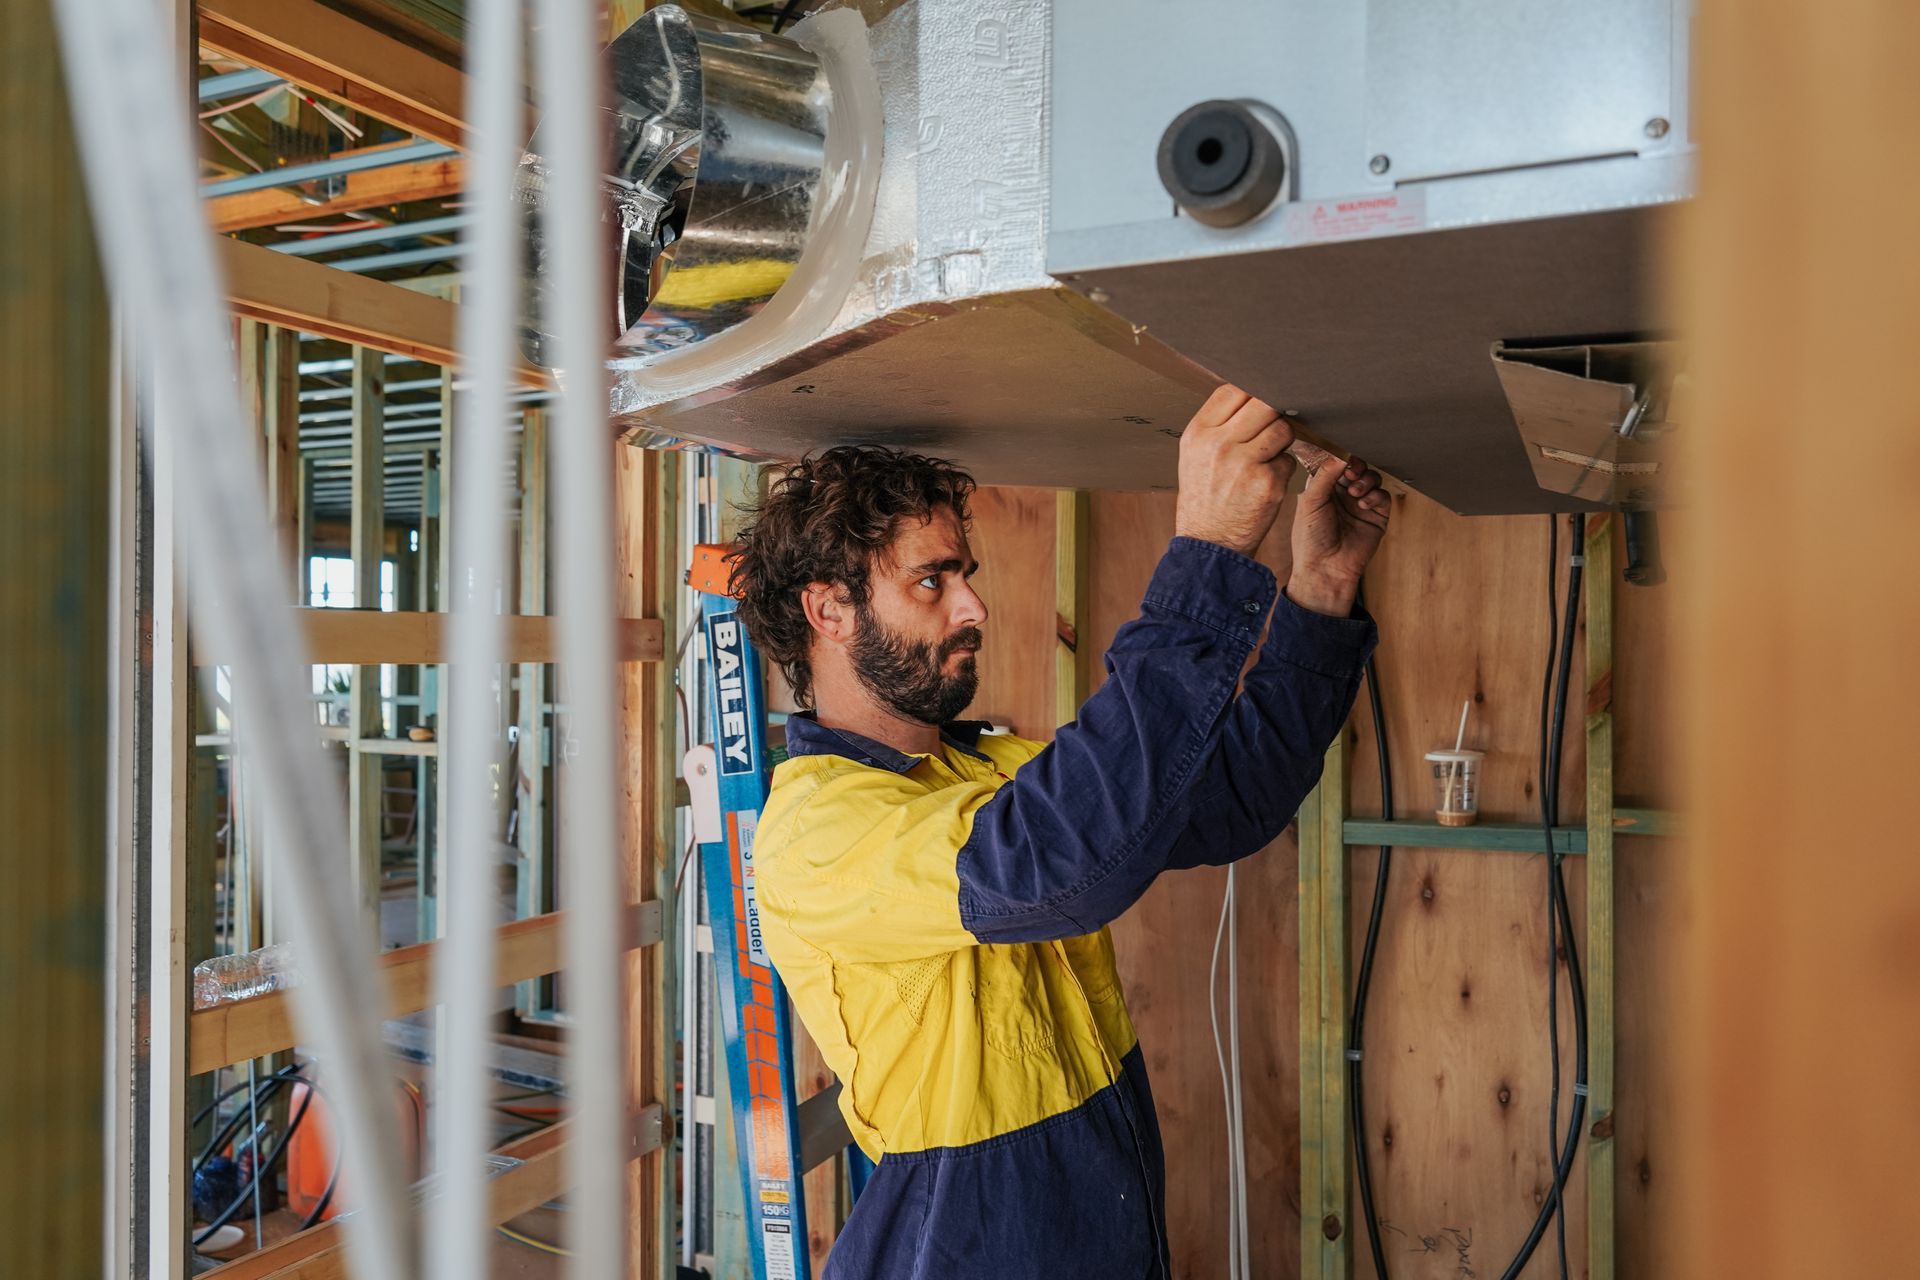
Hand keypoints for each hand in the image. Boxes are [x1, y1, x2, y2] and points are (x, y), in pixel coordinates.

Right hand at [1173, 385, 1296, 556]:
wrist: (1208, 543)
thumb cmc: (1204, 497)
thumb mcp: (1195, 455)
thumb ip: (1218, 425)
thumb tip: (1252, 393)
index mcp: (1198, 434)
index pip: (1234, 390)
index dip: (1251, 393)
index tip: (1257, 404)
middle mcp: (1219, 445)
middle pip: (1264, 403)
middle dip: (1272, 414)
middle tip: (1269, 428)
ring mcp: (1245, 464)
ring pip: (1283, 429)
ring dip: (1282, 440)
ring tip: (1267, 457)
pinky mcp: (1268, 483)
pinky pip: (1288, 459)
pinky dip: (1283, 468)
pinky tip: (1266, 482)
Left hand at [1287, 452, 1389, 616]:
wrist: (1326, 569)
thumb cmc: (1310, 540)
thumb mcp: (1311, 502)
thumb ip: (1324, 476)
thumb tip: (1339, 454)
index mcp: (1322, 487)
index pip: (1335, 462)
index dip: (1339, 457)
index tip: (1340, 456)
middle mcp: (1342, 494)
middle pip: (1356, 467)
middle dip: (1356, 465)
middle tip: (1351, 471)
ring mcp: (1360, 503)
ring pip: (1372, 478)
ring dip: (1366, 480)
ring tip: (1354, 492)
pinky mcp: (1376, 516)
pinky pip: (1383, 496)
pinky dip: (1376, 495)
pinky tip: (1363, 504)